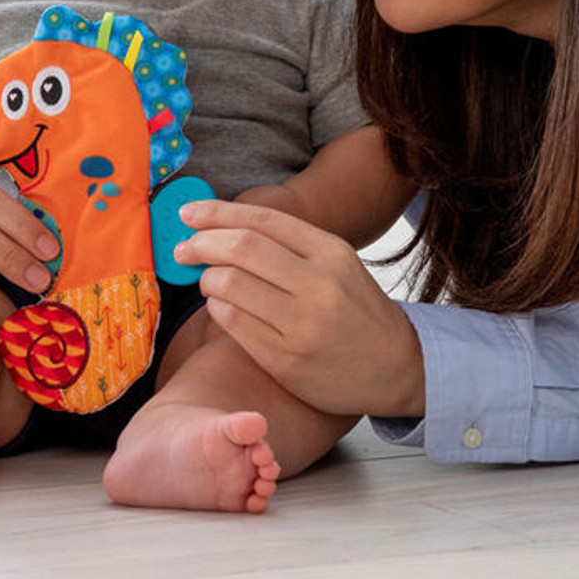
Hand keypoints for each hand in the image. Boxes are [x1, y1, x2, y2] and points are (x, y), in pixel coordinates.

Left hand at [175, 200, 425, 417]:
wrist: (395, 366)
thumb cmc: (355, 309)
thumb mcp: (337, 264)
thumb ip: (290, 245)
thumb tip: (224, 226)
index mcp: (330, 251)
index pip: (262, 220)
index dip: (218, 213)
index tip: (188, 213)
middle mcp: (319, 283)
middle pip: (242, 248)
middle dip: (202, 243)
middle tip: (184, 248)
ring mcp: (303, 324)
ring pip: (231, 285)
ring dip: (207, 278)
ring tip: (207, 280)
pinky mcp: (287, 360)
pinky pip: (234, 323)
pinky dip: (217, 308)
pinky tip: (220, 306)